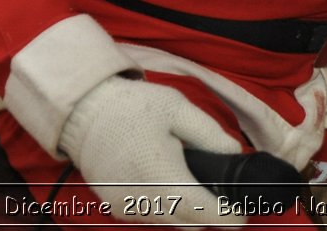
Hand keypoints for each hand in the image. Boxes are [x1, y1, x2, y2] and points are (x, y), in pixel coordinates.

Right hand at [59, 75, 245, 226]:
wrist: (84, 112)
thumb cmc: (133, 107)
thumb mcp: (178, 108)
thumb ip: (210, 134)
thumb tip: (234, 155)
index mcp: (159, 171)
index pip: (199, 210)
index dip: (225, 217)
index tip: (241, 215)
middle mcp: (141, 197)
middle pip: (187, 222)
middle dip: (209, 215)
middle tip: (222, 197)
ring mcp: (126, 206)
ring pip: (169, 222)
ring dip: (186, 212)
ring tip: (192, 183)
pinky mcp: (116, 208)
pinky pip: (151, 217)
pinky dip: (165, 208)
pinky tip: (167, 184)